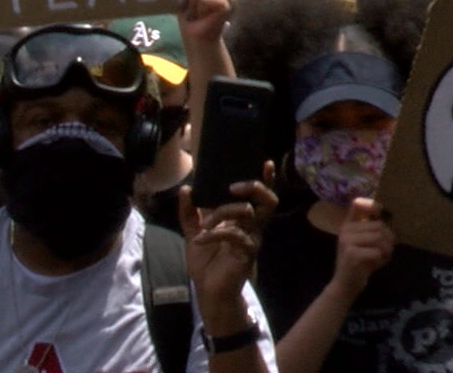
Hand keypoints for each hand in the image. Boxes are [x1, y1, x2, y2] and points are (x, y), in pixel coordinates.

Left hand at [180, 161, 276, 327]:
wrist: (207, 291)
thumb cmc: (206, 261)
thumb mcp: (193, 232)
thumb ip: (189, 211)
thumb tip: (186, 188)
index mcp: (243, 219)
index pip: (259, 196)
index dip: (265, 180)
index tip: (265, 161)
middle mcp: (252, 227)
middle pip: (267, 201)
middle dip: (253, 187)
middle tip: (232, 187)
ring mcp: (251, 240)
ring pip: (249, 213)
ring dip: (223, 212)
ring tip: (205, 222)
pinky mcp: (247, 254)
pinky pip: (235, 235)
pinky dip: (214, 233)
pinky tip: (200, 239)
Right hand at [330, 198, 394, 300]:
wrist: (346, 285)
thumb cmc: (359, 263)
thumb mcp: (364, 243)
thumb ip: (371, 229)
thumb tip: (383, 212)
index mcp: (348, 225)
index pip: (356, 204)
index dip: (371, 204)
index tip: (380, 209)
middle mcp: (345, 230)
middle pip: (378, 226)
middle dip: (388, 239)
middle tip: (388, 250)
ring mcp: (347, 241)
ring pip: (378, 238)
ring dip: (387, 249)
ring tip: (384, 256)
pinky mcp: (351, 254)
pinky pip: (376, 251)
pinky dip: (381, 259)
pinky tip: (377, 264)